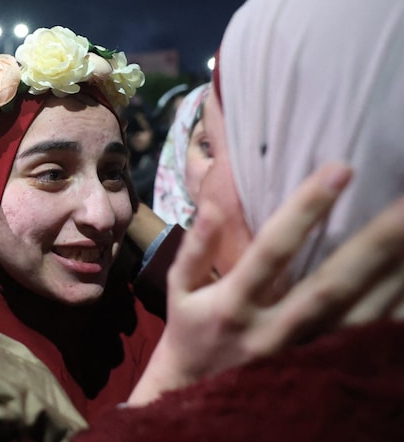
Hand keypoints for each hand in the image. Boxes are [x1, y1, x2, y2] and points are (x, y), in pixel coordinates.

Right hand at [128, 163, 403, 404]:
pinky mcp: (319, 365)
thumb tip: (211, 207)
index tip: (340, 169)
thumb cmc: (190, 330)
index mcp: (233, 304)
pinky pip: (366, 338)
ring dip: (394, 275)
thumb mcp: (179, 289)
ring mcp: (300, 353)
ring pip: (358, 315)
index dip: (305, 211)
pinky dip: (395, 309)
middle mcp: (271, 330)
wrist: (195, 393)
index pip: (272, 251)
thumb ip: (195, 249)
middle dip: (374, 244)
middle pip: (330, 285)